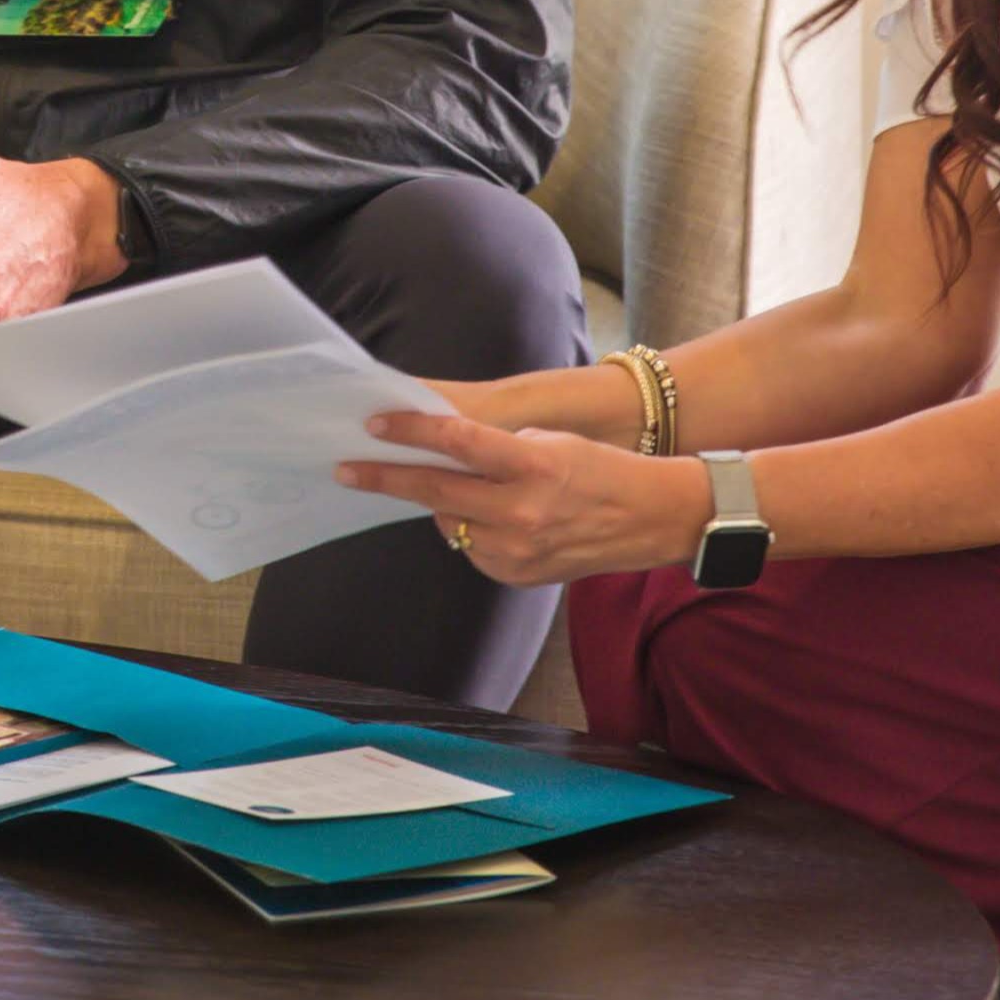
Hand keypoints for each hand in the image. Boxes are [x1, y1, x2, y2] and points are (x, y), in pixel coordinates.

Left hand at [338, 411, 712, 585]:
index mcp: (533, 466)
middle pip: (436, 490)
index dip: (412, 431)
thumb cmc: (600, 469)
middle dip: (386, 477)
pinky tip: (488, 516)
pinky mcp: (517, 575)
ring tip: (444, 485)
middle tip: (348, 467)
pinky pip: (471, 548)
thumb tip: (438, 453)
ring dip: (438, 501)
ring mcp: (518, 549)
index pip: (459, 443)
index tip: (376, 424)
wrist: (651, 519)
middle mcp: (522, 512)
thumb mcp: (551, 442)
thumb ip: (495, 449)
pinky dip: (469, 528)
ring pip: (448, 521)